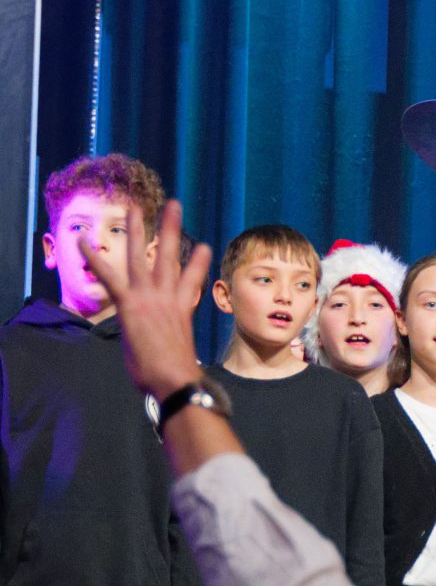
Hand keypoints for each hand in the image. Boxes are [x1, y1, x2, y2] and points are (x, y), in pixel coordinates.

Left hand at [85, 196, 212, 397]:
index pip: (192, 280)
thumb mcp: (177, 351)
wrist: (175, 379)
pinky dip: (94, 258)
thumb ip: (167, 339)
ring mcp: (149, 297)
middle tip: (173, 206)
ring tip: (135, 209)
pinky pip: (109, 276)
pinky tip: (82, 241)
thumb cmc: (177, 376)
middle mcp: (168, 297)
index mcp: (182, 309)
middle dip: (171, 229)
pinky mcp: (131, 304)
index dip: (199, 263)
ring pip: (143, 257)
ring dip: (138, 230)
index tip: (203, 247)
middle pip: (169, 256)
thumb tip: (164, 349)